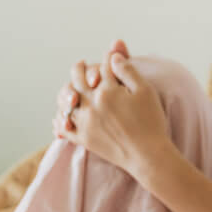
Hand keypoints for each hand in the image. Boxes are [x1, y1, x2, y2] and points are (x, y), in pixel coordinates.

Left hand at [53, 41, 171, 177]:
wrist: (148, 155)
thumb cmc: (151, 122)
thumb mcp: (145, 91)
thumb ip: (128, 71)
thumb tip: (113, 55)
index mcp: (108, 90)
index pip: (102, 68)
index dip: (106, 59)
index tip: (108, 56)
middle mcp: (92, 104)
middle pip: (78, 80)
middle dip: (80, 69)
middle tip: (81, 64)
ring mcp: (85, 122)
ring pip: (67, 101)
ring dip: (67, 92)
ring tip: (71, 88)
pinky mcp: (84, 139)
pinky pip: (65, 127)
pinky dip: (61, 120)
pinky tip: (61, 115)